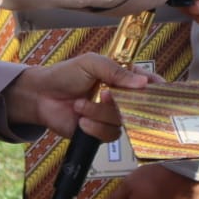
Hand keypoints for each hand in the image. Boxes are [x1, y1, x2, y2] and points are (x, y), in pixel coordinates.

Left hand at [4, 54, 150, 139]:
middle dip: (122, 103)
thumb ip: (116, 71)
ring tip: (80, 105)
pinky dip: (94, 127)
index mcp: (123, 77)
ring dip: (99, 114)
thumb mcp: (91, 63)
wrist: (41, 96)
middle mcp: (121, 98)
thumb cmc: (65, 75)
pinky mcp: (101, 132)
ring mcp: (112, 116)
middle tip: (105, 95)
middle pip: (140, 106)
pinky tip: (81, 120)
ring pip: (123, 122)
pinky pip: (110, 135)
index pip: (149, 84)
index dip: (156, 89)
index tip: (155, 90)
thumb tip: (142, 83)